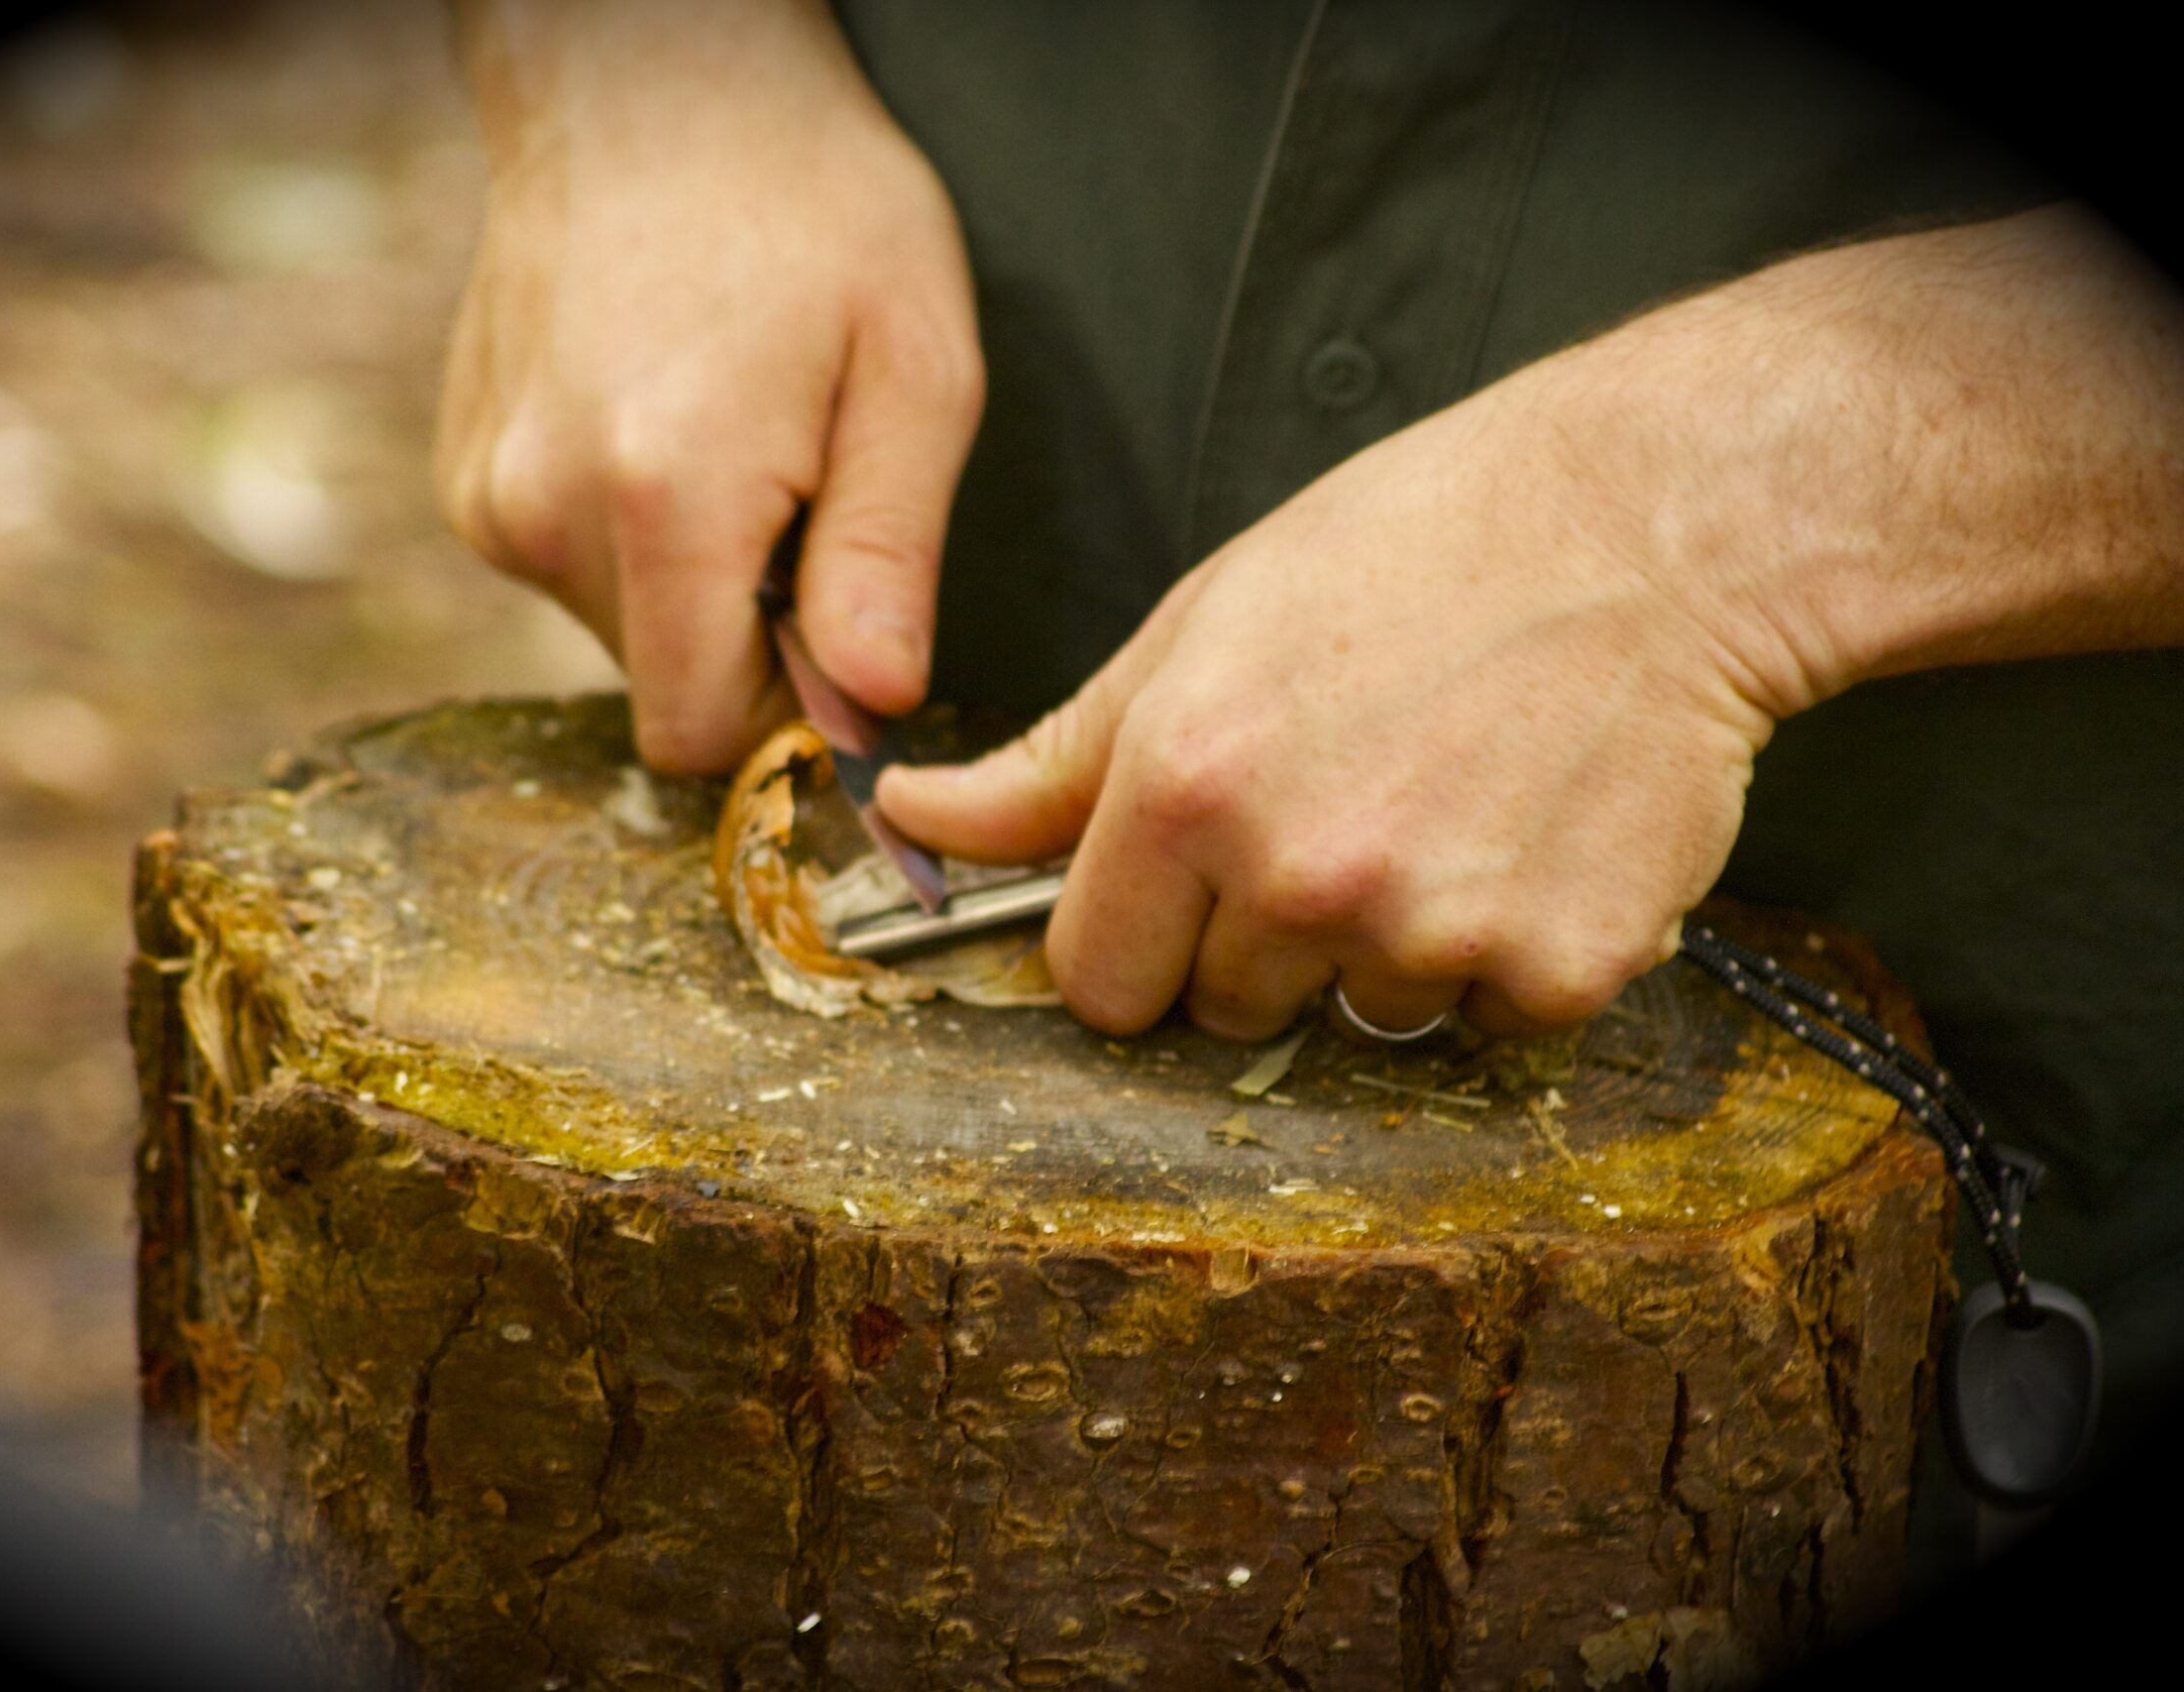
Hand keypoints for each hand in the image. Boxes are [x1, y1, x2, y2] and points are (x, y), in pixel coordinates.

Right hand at [436, 0, 983, 771]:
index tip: (835, 640)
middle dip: (743, 636)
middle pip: (662, 688)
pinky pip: (569, 570)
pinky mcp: (468, 480)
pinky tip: (665, 427)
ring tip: (734, 445)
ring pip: (616, 632)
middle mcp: (548, 512)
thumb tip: (870, 708)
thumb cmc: (811, 210)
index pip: (703, 735)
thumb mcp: (915, 371)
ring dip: (687, 584)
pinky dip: (627, 536)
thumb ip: (889, 557)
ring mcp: (491, 496)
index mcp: (667, 499)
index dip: (786, 714)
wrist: (653, 89)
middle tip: (801, 502)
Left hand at [878, 373, 1776, 1039]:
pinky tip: (1529, 840)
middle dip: (1265, 941)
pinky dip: (1509, 958)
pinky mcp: (1558, 964)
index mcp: (1185, 786)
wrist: (1654, 524)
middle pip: (1225, 1011)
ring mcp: (1432, 929)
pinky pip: (1488, 1023)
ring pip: (1360, 1022)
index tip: (1186, 891)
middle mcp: (1297, 873)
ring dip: (1391, 950)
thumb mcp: (1200, 628)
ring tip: (1448, 808)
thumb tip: (915, 817)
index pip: (1097, 980)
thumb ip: (1053, 759)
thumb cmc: (1418, 548)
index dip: (1137, 941)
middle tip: (1346, 809)